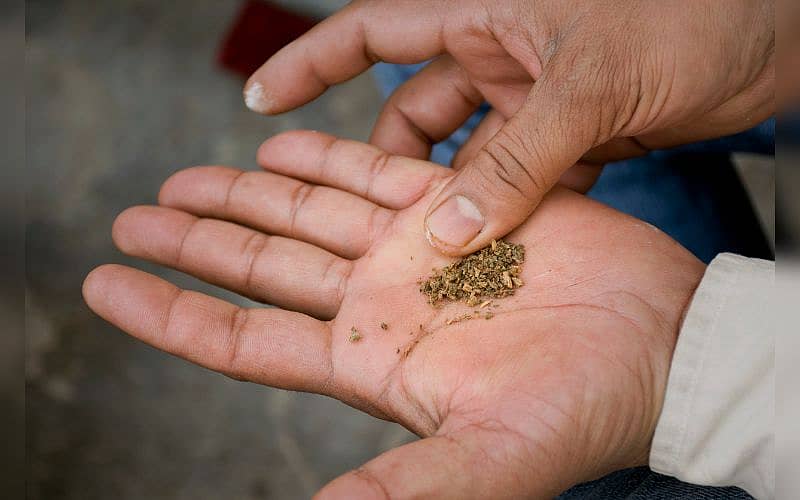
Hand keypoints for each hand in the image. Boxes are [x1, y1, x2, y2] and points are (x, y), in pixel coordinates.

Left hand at [83, 131, 703, 497]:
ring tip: (182, 180)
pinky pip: (374, 169)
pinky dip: (323, 155)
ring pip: (306, 212)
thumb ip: (407, 488)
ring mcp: (414, 249)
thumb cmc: (583, 412)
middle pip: (261, 266)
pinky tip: (277, 147)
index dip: (173, 313)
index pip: (243, 340)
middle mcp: (378, 302)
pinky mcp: (457, 204)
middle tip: (131, 219)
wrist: (659, 348)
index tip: (108, 284)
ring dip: (242, 192)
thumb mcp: (489, 460)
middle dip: (194, 241)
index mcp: (369, 363)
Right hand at [242, 0, 773, 254]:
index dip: (310, 65)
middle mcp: (498, 54)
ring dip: (451, 204)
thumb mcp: (591, 85)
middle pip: (410, 116)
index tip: (259, 103)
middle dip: (383, 166)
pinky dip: (504, 214)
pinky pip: (515, 182)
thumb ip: (518, 163)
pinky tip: (492, 249)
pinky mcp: (567, 139)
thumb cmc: (692, 16)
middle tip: (362, 223)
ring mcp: (531, 100)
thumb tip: (446, 233)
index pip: (372, 32)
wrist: (774, 39)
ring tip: (429, 252)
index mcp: (485, 11)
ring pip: (464, 160)